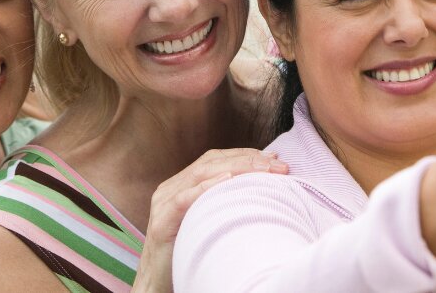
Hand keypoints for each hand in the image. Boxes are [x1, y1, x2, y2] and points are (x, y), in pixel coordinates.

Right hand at [132, 148, 287, 292]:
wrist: (157, 287)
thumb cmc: (188, 256)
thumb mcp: (208, 222)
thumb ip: (224, 204)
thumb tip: (261, 192)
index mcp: (182, 185)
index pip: (216, 160)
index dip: (245, 155)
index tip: (274, 157)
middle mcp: (171, 188)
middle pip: (211, 162)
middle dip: (248, 159)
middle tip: (279, 164)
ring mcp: (163, 202)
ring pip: (201, 173)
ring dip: (237, 168)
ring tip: (264, 169)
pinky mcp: (161, 221)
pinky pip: (184, 198)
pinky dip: (206, 187)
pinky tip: (228, 180)